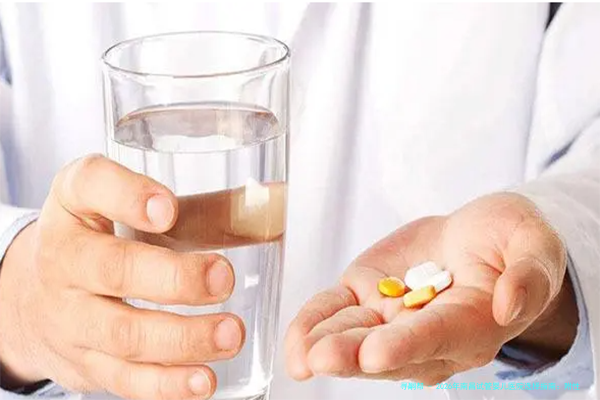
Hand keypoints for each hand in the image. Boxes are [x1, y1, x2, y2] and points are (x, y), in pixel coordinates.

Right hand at [0, 155, 248, 399]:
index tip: (169, 209)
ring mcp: (70, 316)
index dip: (127, 195)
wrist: (32, 297)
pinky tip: (203, 379)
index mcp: (76, 204)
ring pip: (123, 333)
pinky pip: (124, 379)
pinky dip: (167, 384)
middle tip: (222, 277)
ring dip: (183, 338)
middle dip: (174, 278)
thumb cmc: (99, 240)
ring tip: (231, 334)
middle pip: (113, 269)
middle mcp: (65, 258)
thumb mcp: (123, 205)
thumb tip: (268, 204)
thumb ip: (186, 204)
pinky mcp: (84, 362)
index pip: (90, 184)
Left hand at [285, 193, 576, 384]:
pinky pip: (337, 311)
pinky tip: (295, 341)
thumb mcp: (533, 247)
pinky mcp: (367, 295)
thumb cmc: (509, 243)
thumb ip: (529, 275)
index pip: (437, 338)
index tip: (377, 353)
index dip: (407, 346)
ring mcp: (392, 316)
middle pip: (387, 348)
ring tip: (300, 356)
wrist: (476, 238)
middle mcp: (427, 333)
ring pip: (355, 333)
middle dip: (353, 355)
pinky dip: (314, 323)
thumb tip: (511, 304)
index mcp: (472, 325)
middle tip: (323, 359)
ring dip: (326, 345)